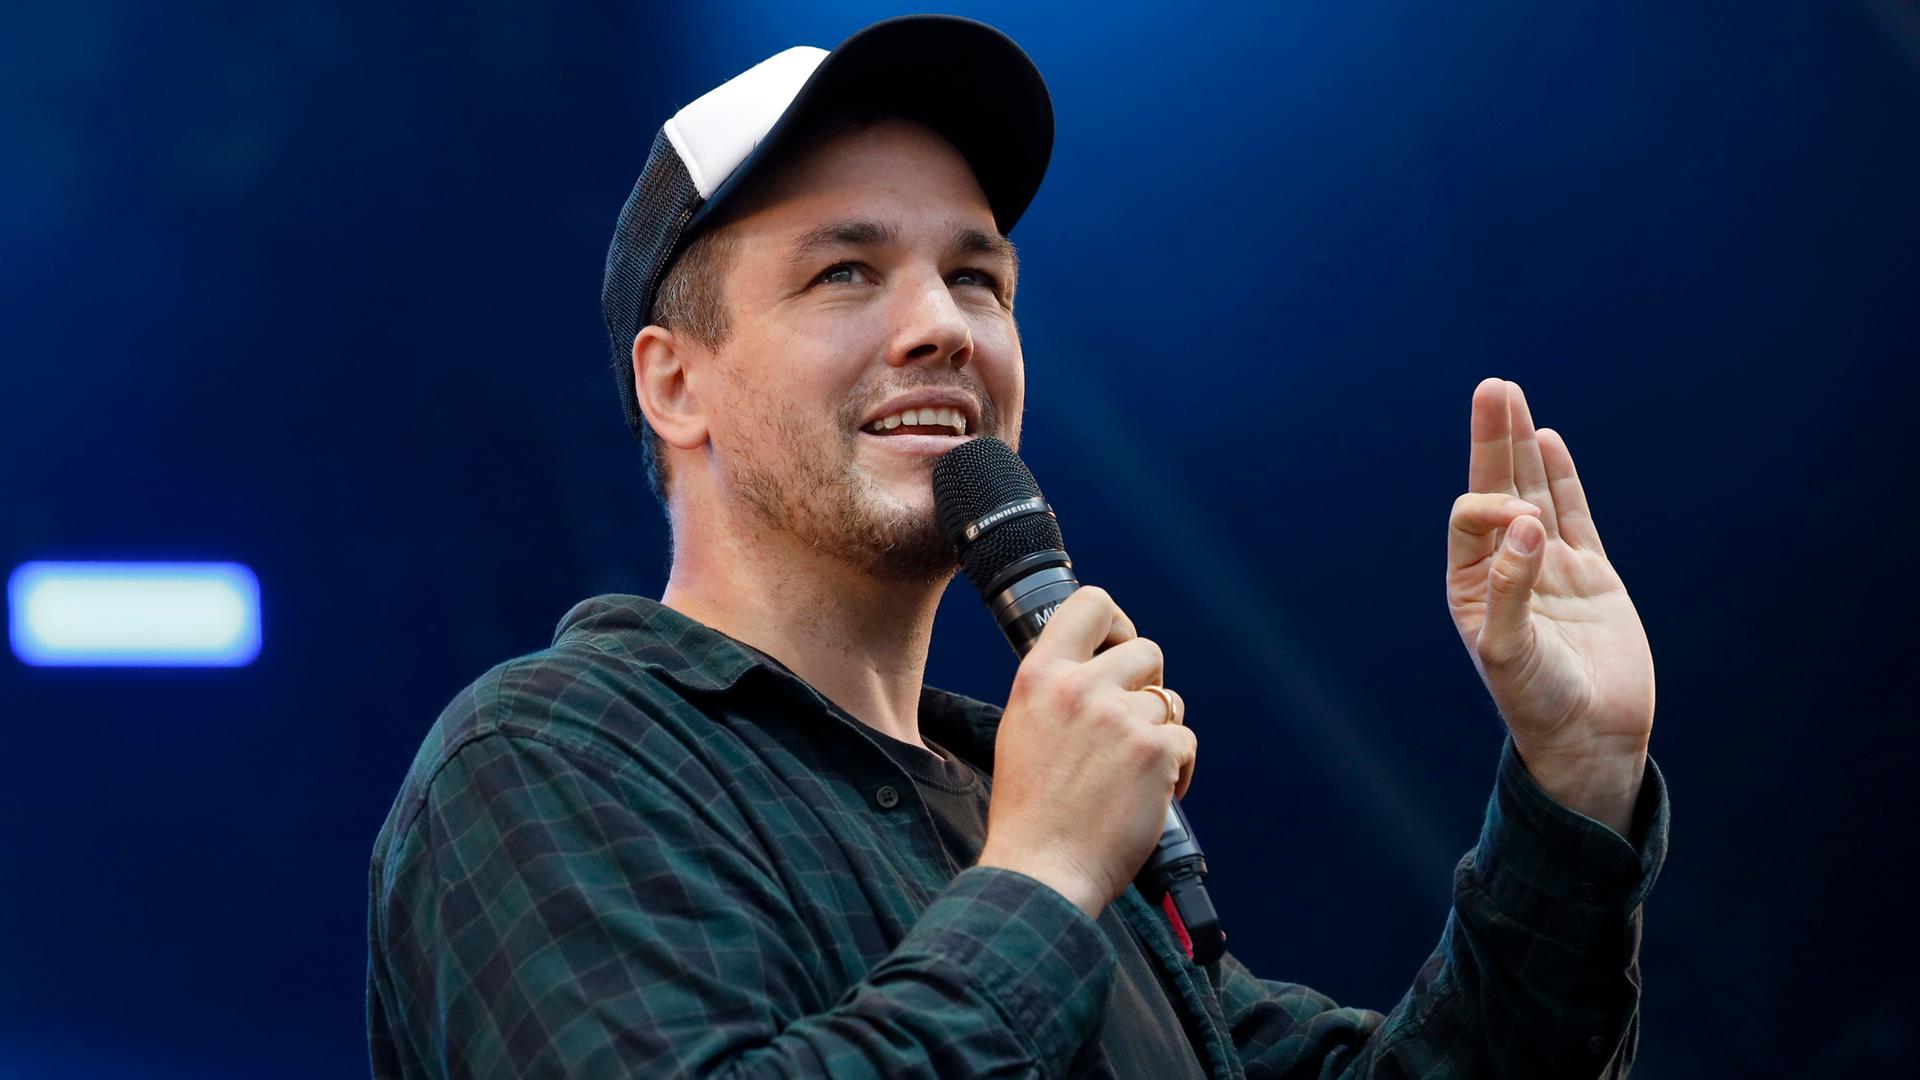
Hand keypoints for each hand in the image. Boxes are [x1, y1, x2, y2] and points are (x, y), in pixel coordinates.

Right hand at [975, 587, 1196, 917]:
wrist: (1041, 868)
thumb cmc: (1031, 809)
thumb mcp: (1023, 728)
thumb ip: (1059, 691)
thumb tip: (1103, 667)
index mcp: (1040, 676)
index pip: (1091, 603)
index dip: (1118, 623)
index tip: (1119, 650)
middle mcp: (1080, 688)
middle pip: (1147, 651)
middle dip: (1149, 687)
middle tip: (1130, 728)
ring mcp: (1121, 718)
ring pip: (1170, 703)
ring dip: (1161, 735)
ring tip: (1132, 775)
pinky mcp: (1156, 751)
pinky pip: (1187, 740)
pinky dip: (1178, 769)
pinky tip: (1150, 796)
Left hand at [1446, 378, 1653, 835]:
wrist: (1590, 740)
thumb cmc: (1537, 703)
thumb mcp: (1512, 652)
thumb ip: (1513, 588)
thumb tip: (1526, 524)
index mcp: (1472, 585)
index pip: (1472, 519)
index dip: (1492, 508)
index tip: (1524, 529)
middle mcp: (1506, 568)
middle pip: (1496, 489)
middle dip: (1494, 441)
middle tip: (1494, 388)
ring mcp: (1551, 569)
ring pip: (1536, 493)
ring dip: (1523, 447)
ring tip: (1511, 395)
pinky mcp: (1592, 577)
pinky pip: (1576, 515)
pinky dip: (1564, 479)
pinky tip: (1548, 442)